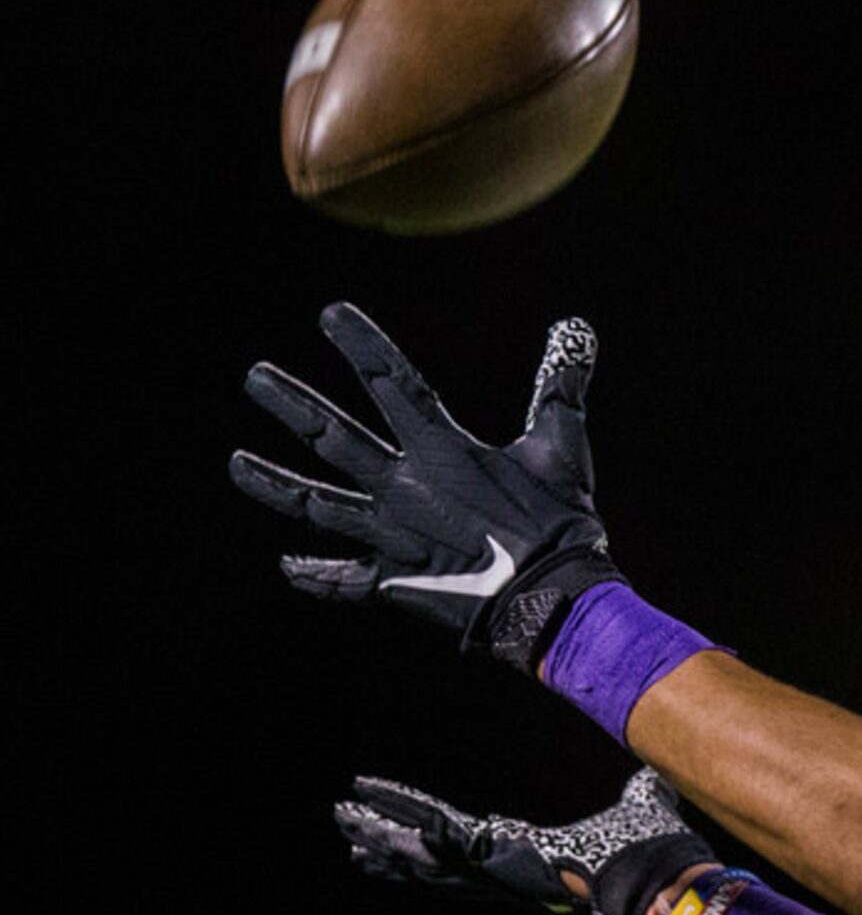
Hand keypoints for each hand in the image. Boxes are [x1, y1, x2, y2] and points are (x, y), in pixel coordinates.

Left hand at [233, 303, 622, 669]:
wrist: (555, 600)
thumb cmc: (560, 522)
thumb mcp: (562, 447)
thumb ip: (560, 387)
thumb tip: (574, 329)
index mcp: (443, 450)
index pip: (394, 382)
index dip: (361, 345)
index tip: (330, 314)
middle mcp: (405, 489)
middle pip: (333, 438)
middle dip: (291, 405)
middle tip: (255, 377)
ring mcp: (392, 538)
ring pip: (319, 506)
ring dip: (275, 484)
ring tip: (236, 464)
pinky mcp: (396, 584)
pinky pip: (345, 580)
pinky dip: (316, 575)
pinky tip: (285, 566)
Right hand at [334, 766, 716, 914]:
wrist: (661, 883)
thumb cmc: (651, 855)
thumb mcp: (635, 810)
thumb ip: (638, 792)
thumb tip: (656, 772)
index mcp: (526, 859)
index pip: (465, 842)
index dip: (430, 833)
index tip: (403, 827)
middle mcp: (505, 872)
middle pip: (430, 860)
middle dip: (386, 842)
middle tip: (345, 827)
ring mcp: (500, 872)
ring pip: (426, 856)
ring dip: (383, 836)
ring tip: (343, 820)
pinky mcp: (501, 861)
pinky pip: (445, 841)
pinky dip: (410, 830)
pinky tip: (375, 820)